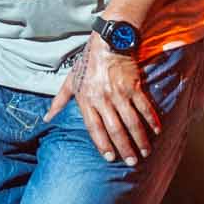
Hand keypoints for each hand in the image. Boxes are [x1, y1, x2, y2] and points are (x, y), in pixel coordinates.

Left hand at [44, 37, 161, 164]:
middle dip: (124, 148)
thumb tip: (47, 118)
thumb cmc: (88, 62)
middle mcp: (103, 98)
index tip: (109, 158)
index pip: (94, 128)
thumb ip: (59, 101)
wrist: (107, 41)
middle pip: (114, 129)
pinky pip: (144, 107)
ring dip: (139, 139)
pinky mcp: (134, 85)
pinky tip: (156, 132)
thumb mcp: (70, 81)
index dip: (102, 144)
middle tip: (131, 162)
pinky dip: (151, 120)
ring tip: (144, 152)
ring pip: (131, 122)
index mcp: (86, 100)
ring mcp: (119, 93)